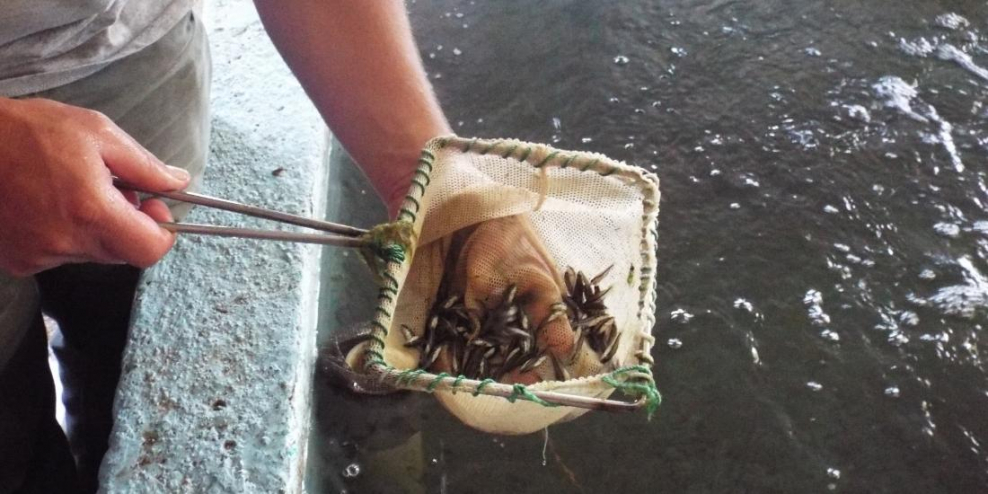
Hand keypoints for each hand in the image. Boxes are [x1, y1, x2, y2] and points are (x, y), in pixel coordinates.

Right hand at [0, 97, 189, 275]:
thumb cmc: (30, 131)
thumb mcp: (98, 134)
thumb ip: (145, 165)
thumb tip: (178, 183)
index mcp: (91, 212)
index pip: (149, 251)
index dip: (160, 232)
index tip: (154, 207)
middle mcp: (65, 242)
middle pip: (122, 251)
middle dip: (128, 224)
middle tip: (111, 188)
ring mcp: (38, 256)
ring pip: (92, 253)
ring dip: (93, 228)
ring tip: (70, 190)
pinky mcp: (18, 261)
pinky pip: (60, 255)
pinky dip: (63, 234)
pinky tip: (45, 204)